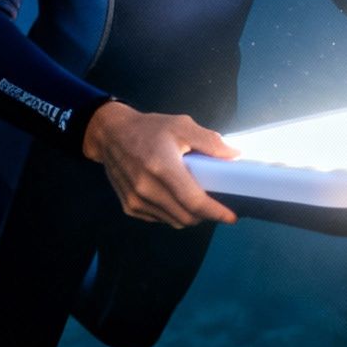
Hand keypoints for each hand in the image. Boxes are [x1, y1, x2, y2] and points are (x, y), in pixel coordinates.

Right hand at [82, 102, 240, 227]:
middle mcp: (147, 188)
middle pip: (186, 216)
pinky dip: (173, 214)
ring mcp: (136, 200)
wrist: (111, 135)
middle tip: (217, 205)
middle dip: (206, 215)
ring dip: (190, 216)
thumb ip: (210, 142)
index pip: (193, 201)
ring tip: (198, 201)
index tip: (232, 216)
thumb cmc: (149, 128)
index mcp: (162, 167)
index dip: (215, 212)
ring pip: (174, 221)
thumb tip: (235, 155)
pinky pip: (160, 219)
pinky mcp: (129, 207)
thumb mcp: (181, 126)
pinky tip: (176, 198)